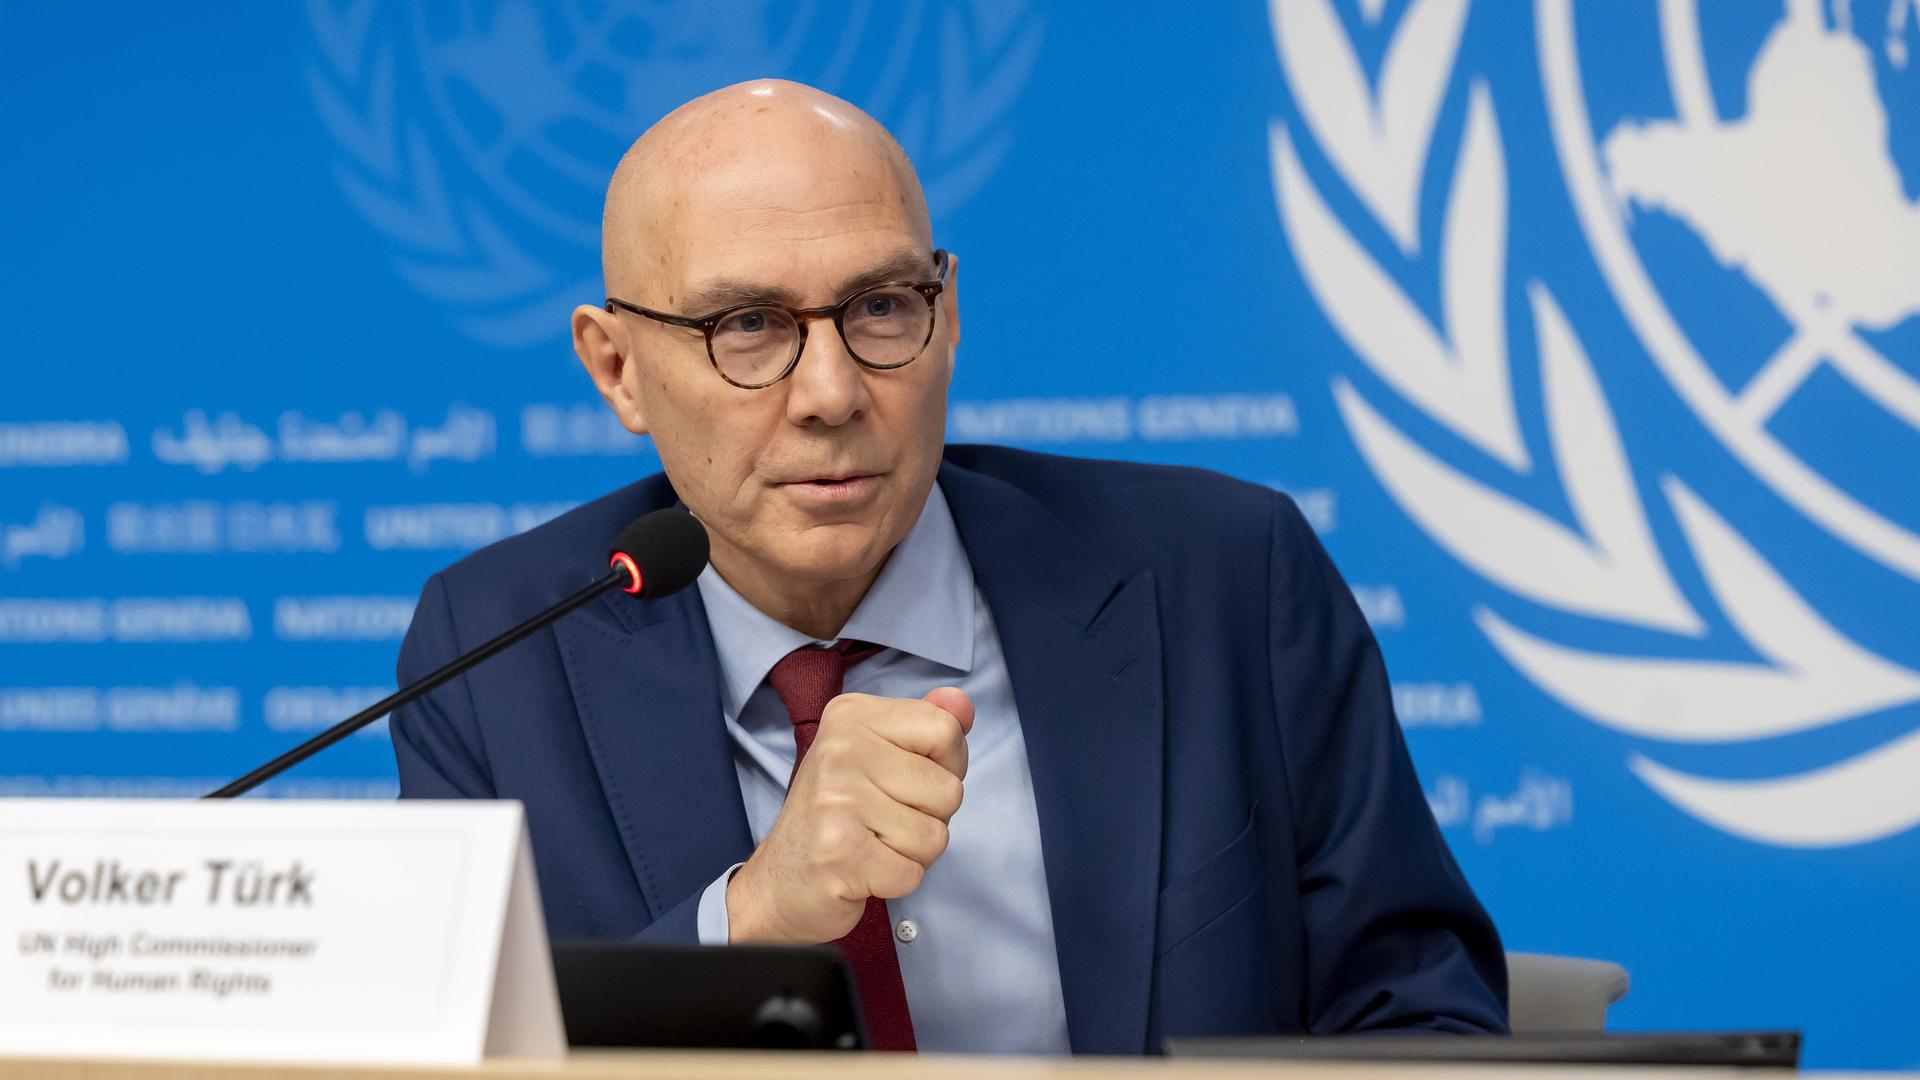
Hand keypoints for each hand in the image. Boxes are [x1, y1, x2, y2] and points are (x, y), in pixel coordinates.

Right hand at [726, 686, 973, 943]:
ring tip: (872, 845)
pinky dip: (897, 881)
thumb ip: (928, 727)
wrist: (780, 884)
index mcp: (851, 716)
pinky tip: (863, 871)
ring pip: (935, 835)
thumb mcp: (879, 756)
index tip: (904, 781)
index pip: (945, 729)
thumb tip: (962, 703)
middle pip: (948, 789)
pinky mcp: (841, 854)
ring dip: (913, 853)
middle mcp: (840, 750)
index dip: (945, 766)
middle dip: (929, 817)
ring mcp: (837, 801)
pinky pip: (913, 872)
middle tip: (880, 821)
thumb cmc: (838, 817)